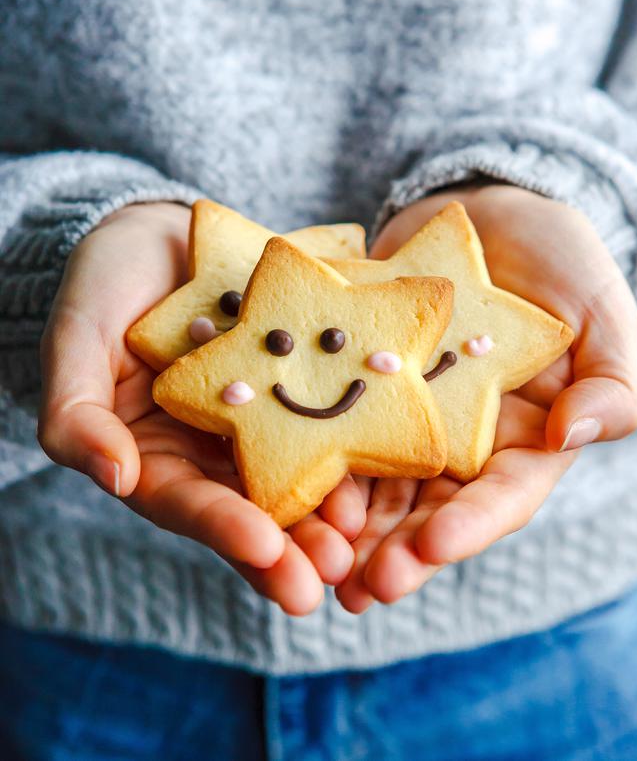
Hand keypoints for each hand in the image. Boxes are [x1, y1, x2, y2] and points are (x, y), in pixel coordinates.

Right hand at [38, 203, 362, 614]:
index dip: (224, 528)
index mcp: (160, 454)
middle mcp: (218, 449)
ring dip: (333, 506)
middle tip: (329, 572)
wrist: (161, 234)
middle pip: (255, 506)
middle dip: (291, 545)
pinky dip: (359, 431)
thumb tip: (114, 477)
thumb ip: (78, 412)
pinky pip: (333, 409)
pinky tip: (392, 447)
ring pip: (302, 469)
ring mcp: (267, 416)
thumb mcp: (75, 341)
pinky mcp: (304, 380)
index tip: (263, 550)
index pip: (188, 504)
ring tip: (365, 533)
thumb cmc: (104, 284)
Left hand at [333, 185, 636, 611]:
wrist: (486, 215)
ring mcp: (407, 417)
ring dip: (347, 527)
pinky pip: (333, 425)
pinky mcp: (362, 386)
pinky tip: (279, 483)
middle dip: (398, 551)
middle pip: (430, 511)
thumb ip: (608, 381)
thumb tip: (581, 433)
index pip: (501, 497)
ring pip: (375, 485)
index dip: (470, 526)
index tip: (434, 548)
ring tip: (315, 557)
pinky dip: (311, 455)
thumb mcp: (602, 315)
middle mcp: (460, 443)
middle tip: (363, 587)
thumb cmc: (559, 263)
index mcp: (523, 441)